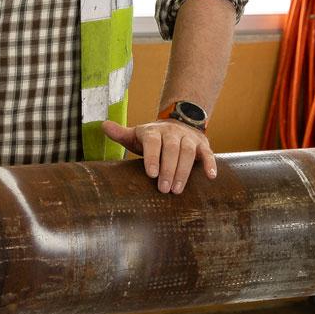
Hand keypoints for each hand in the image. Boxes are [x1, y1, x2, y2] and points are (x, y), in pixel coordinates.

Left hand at [102, 119, 217, 194]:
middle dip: (168, 169)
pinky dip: (210, 164)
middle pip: (172, 149)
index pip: (153, 142)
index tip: (151, 174)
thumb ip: (121, 134)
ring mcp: (188, 138)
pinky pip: (207, 153)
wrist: (178, 123)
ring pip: (188, 152)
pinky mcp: (202, 145)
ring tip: (177, 190)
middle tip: (164, 190)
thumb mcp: (136, 135)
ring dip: (184, 171)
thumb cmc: (153, 138)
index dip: (152, 157)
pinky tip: (211, 177)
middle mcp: (172, 132)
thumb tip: (103, 125)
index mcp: (154, 131)